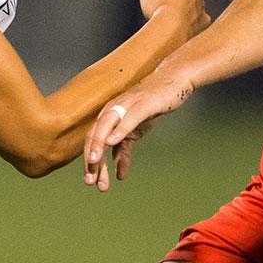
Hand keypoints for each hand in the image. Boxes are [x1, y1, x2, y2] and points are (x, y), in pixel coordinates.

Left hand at [82, 67, 195, 191]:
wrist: (173, 81)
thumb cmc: (151, 105)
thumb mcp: (135, 132)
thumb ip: (123, 151)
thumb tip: (118, 174)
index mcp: (108, 118)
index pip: (92, 142)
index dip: (89, 162)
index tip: (90, 181)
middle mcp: (112, 111)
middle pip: (94, 136)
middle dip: (91, 160)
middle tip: (89, 181)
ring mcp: (126, 106)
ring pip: (105, 127)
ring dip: (98, 146)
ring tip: (94, 163)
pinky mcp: (142, 104)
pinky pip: (127, 118)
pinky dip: (119, 130)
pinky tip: (112, 142)